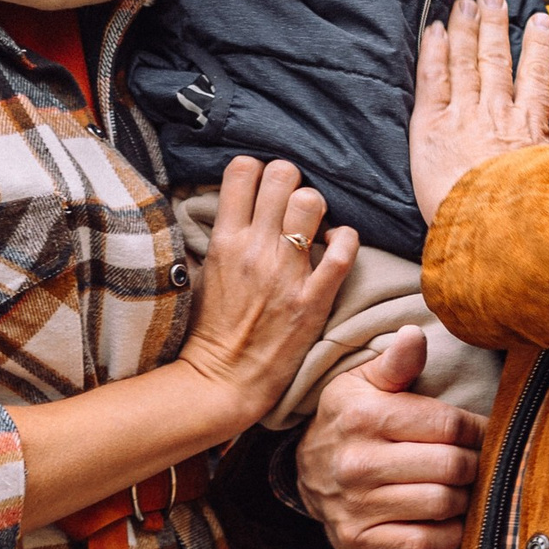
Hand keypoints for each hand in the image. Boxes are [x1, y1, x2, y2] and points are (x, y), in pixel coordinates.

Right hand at [178, 156, 358, 427]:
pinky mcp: (313, 299)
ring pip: (312, 201)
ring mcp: (286, 273)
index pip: (243, 169)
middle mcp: (255, 248)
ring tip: (311, 225)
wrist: (223, 379)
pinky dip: (345, 240)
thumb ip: (221, 233)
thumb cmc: (210, 327)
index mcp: (225, 239)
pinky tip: (335, 246)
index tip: (262, 188)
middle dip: (289, 181)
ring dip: (315, 207)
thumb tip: (235, 203)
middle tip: (289, 202)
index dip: (257, 171)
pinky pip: (343, 252)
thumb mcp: (203, 271)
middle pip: (282, 175)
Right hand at [295, 327, 483, 548]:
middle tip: (476, 460)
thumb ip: (397, 362)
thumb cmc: (348, 417)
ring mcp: (355, 506)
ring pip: (442, 504)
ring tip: (461, 485)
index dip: (478, 429)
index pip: (449, 425)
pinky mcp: (357, 541)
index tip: (484, 431)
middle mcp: (357, 462)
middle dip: (474, 462)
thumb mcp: (364, 381)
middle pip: (451, 466)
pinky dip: (448, 533)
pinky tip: (447, 516)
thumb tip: (415, 334)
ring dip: (464, 496)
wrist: (305, 470)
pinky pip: (424, 544)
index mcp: (364, 416)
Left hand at [410, 0, 548, 219]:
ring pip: (466, 60)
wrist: (488, 231)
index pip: (536, 76)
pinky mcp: (431, 125)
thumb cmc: (522, 214)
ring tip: (465, 2)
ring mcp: (463, 115)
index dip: (538, 45)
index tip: (541, 20)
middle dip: (495, 24)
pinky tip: (436, 30)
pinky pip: (433, 79)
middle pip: (496, 58)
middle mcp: (497, 112)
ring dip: (466, 28)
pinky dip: (434, 52)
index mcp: (529, 127)